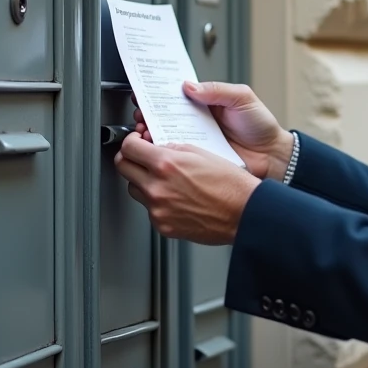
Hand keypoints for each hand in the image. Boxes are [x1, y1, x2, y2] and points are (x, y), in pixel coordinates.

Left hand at [114, 136, 259, 244]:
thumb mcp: (202, 152)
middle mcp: (158, 187)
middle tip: (140, 156)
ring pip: (134, 189)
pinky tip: (176, 197)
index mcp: (166, 164)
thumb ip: (173, 149)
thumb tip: (158, 147)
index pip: (129, 147)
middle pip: (123, 168)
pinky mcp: (163, 226)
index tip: (136, 141)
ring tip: (162, 179)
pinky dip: (158, 201)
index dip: (131, 141)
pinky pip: (150, 209)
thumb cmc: (231, 184)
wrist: (244, 213)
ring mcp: (158, 209)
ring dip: (142, 181)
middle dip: (130, 158)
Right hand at [132, 82, 293, 180]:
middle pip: (165, 116)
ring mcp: (196, 141)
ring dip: (152, 135)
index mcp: (206, 103)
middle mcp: (197, 121)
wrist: (273, 156)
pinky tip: (158, 151)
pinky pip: (178, 155)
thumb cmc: (261, 126)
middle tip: (141, 116)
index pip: (177, 95)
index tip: (144, 93)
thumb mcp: (242, 98)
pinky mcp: (198, 160)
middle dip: (149, 115)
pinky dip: (166, 153)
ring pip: (167, 136)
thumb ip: (217, 90)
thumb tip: (189, 86)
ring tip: (145, 134)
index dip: (159, 93)